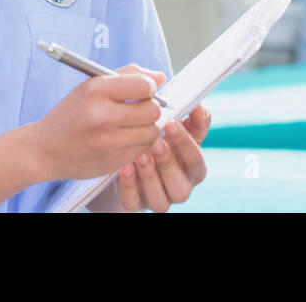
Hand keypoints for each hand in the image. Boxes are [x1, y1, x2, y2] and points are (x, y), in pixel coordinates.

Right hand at [31, 66, 161, 179]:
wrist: (44, 149)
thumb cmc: (71, 114)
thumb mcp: (91, 86)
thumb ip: (127, 76)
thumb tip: (161, 77)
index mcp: (95, 90)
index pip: (144, 85)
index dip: (149, 87)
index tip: (142, 91)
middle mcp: (102, 116)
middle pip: (152, 110)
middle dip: (150, 107)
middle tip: (137, 108)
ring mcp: (108, 141)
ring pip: (152, 131)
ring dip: (146, 127)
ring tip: (130, 124)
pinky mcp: (113, 161)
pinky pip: (143, 149)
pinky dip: (139, 143)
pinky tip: (123, 139)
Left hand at [112, 66, 210, 211]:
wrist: (108, 152)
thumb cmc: (141, 129)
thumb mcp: (158, 116)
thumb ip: (177, 107)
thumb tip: (196, 102)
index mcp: (186, 163)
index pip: (197, 160)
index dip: (190, 143)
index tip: (176, 121)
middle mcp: (175, 183)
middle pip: (184, 185)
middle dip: (171, 161)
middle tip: (158, 140)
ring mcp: (155, 196)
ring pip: (163, 200)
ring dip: (153, 176)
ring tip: (141, 154)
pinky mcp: (134, 203)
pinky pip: (134, 203)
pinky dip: (130, 185)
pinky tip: (124, 166)